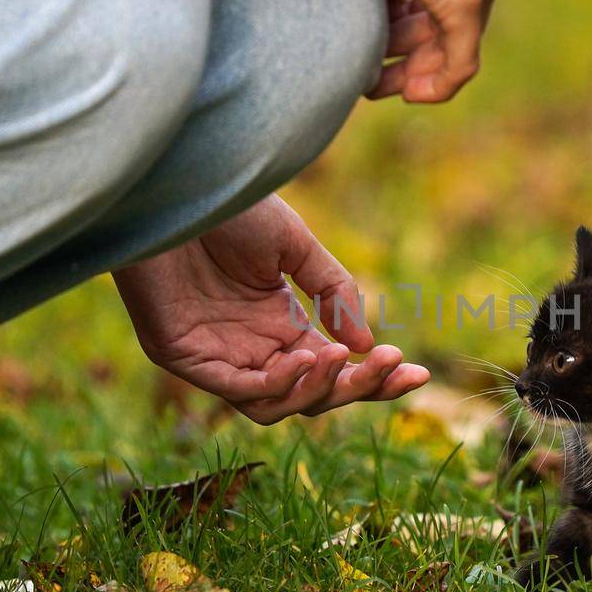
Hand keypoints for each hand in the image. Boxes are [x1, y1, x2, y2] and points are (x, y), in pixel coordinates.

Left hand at [113, 196, 428, 423]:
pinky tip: (306, 355)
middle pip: (313, 396)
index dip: (377, 377)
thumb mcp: (296, 247)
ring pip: (277, 406)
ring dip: (317, 389)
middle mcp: (252, 349)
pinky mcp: (183, 357)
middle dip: (359, 387)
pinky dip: (276, 383)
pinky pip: (238, 390)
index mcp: (281, 326)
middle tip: (392, 364)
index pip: (335, 370)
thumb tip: (367, 348)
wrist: (172, 184)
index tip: (418, 372)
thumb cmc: (227, 207)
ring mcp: (217, 357)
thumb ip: (333, 293)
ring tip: (340, 356)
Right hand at [317, 0, 520, 102]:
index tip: (392, 32)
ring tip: (380, 84)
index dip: (429, 16)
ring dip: (420, 69)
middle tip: (382, 73)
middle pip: (468, 15)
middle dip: (422, 49)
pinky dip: (437, 84)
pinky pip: (462, 60)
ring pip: (463, 41)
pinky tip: (409, 95)